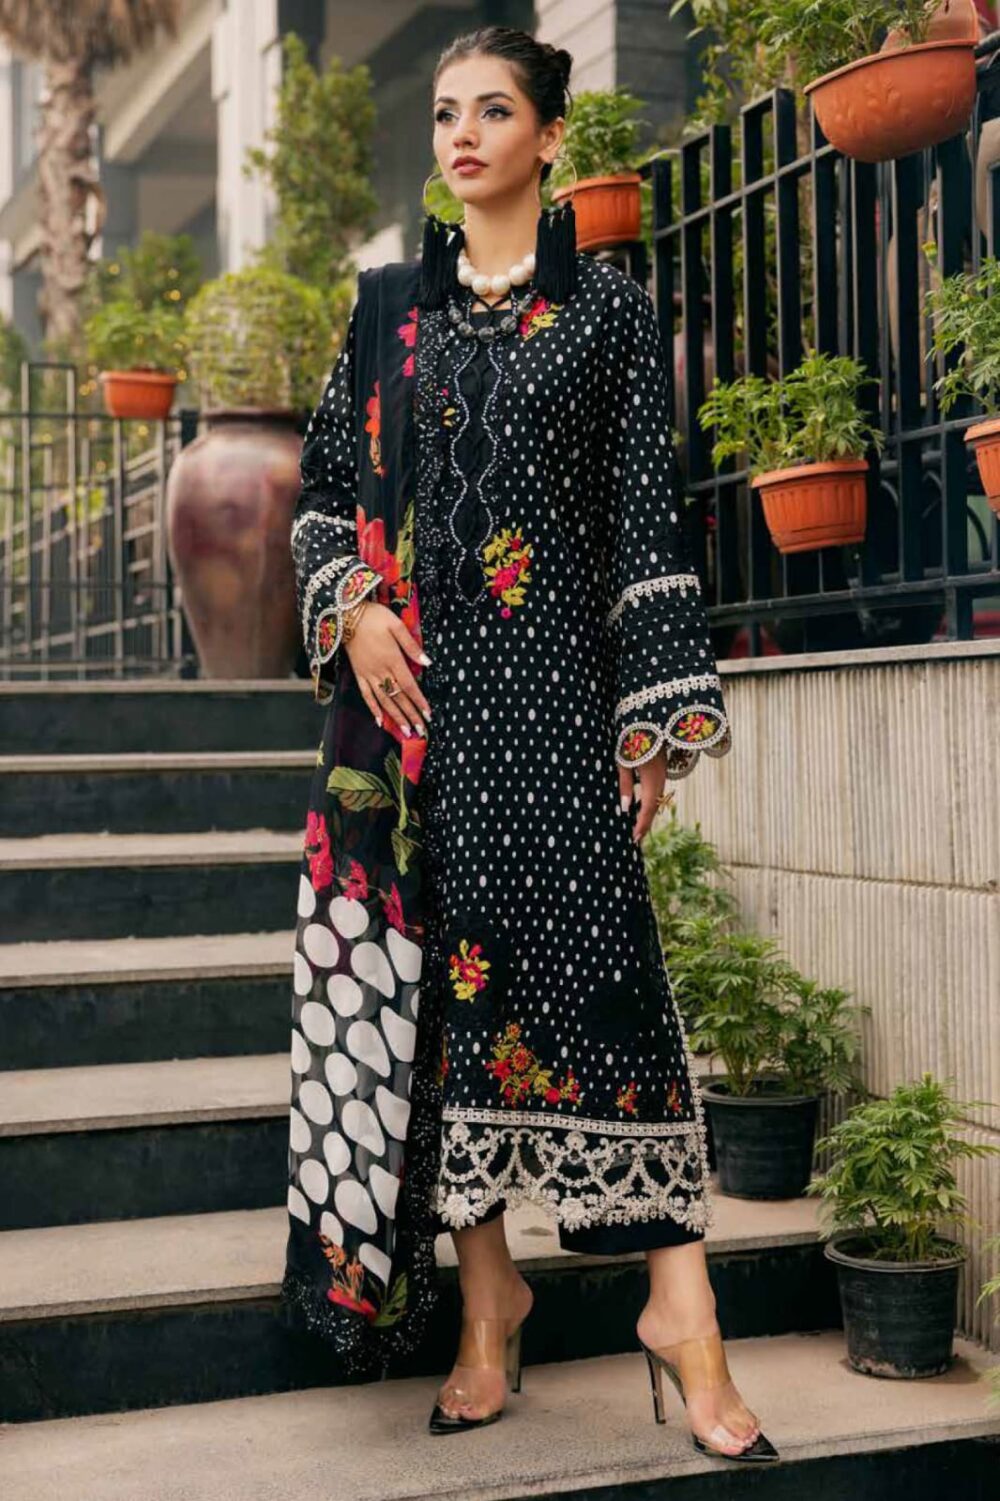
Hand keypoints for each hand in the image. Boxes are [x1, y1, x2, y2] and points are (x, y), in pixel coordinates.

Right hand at [345, 602, 431, 737]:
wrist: (346, 615)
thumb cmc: (374, 617)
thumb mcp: (396, 625)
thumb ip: (411, 646)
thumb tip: (428, 663)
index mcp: (393, 659)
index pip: (409, 686)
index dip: (419, 702)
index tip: (428, 715)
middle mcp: (381, 671)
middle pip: (398, 697)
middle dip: (410, 715)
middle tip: (421, 730)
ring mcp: (368, 674)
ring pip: (383, 700)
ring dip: (395, 717)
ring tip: (405, 730)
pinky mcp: (358, 673)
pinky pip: (366, 695)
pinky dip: (373, 709)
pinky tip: (379, 720)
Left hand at [618, 747, 669, 843]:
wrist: (650, 723)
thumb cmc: (633, 741)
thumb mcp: (624, 762)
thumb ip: (625, 785)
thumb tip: (625, 808)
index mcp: (651, 780)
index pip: (648, 808)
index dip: (642, 825)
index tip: (634, 839)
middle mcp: (660, 781)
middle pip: (653, 808)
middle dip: (645, 824)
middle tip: (636, 839)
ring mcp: (661, 777)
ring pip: (655, 801)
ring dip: (647, 814)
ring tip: (637, 828)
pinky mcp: (659, 772)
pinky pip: (655, 793)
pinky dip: (648, 804)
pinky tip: (640, 809)